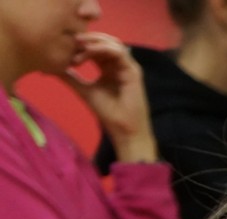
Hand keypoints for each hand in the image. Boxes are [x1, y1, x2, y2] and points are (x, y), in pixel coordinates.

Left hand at [64, 34, 154, 162]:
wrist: (123, 129)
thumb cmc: (107, 113)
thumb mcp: (84, 90)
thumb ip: (71, 78)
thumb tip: (51, 68)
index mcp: (108, 68)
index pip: (95, 48)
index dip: (81, 44)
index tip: (65, 47)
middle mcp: (118, 65)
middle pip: (105, 42)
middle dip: (88, 38)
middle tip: (72, 39)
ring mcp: (127, 67)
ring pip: (112, 44)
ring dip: (95, 41)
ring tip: (79, 45)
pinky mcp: (133, 72)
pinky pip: (119, 53)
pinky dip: (104, 48)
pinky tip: (89, 51)